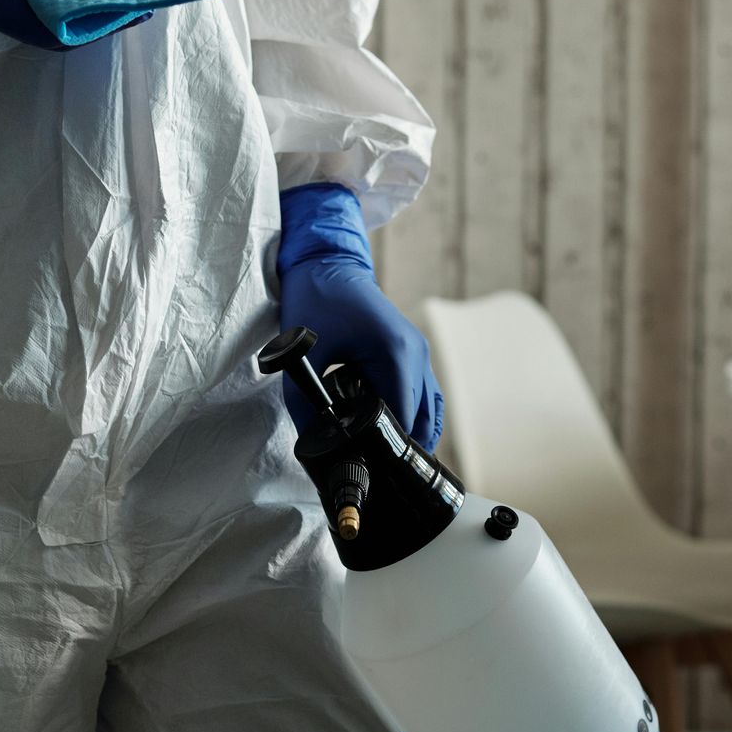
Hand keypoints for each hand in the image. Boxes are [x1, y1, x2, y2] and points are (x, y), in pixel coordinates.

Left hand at [276, 184, 443, 449]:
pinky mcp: (413, 352)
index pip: (401, 421)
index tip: (364, 470)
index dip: (383, 450)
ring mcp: (420, 352)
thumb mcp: (303, 357)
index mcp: (397, 355)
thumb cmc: (314, 301)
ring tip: (380, 455)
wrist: (325, 260)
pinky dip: (409, 415)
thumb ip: (308, 405)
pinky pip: (422, 395)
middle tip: (370, 469)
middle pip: (419, 421)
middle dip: (396, 446)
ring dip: (407, 432)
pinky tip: (385, 430)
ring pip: (427, 411)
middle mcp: (417, 355)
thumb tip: (315, 444)